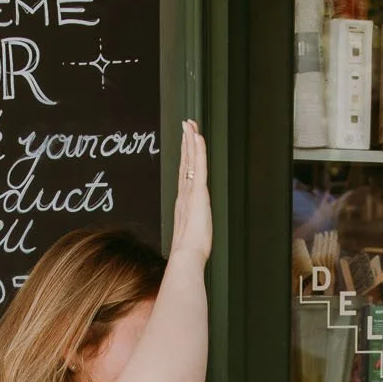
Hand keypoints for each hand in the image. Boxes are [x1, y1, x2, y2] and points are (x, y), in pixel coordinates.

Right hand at [170, 120, 211, 263]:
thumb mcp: (190, 243)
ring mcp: (190, 193)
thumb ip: (188, 239)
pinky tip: (198, 137)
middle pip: (185, 164)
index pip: (185, 176)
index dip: (185, 159)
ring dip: (190, 141)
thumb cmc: (189, 255)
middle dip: (186, 143)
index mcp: (183, 205)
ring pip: (190, 161)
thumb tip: (186, 250)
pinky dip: (198, 150)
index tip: (185, 144)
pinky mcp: (198, 193)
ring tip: (189, 124)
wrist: (186, 257)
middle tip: (186, 125)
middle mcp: (184, 195)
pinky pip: (198, 166)